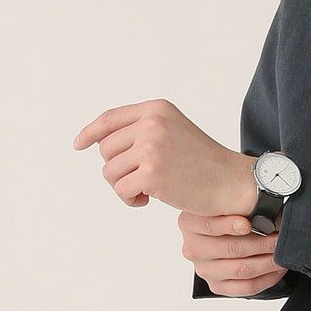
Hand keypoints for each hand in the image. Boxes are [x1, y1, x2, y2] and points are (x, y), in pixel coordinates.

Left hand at [71, 98, 255, 215]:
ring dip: (124, 186)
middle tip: (140, 179)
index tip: (79, 144)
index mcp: (157, 109)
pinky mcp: (151, 174)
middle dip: (117, 168)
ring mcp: (151, 148)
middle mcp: (152, 124)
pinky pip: (121, 190)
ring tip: (148, 190)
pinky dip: (131, 199)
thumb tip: (97, 142)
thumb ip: (142, 129)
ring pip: (110, 171)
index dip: (90, 132)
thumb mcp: (173, 130)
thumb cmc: (203, 161)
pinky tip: (149, 200)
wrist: (231, 180)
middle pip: (106, 149)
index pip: (110, 119)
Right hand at [179, 210, 289, 296]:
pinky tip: (278, 268)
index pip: (210, 225)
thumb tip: (266, 202)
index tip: (248, 224)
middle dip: (262, 243)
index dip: (229, 225)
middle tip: (280, 237)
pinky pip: (246, 287)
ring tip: (283, 251)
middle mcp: (193, 248)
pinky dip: (267, 278)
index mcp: (190, 222)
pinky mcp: (216, 285)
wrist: (225, 232)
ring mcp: (204, 269)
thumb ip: (239, 201)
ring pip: (241, 269)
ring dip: (268, 261)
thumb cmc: (230, 210)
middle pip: (231, 249)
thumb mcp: (227, 200)